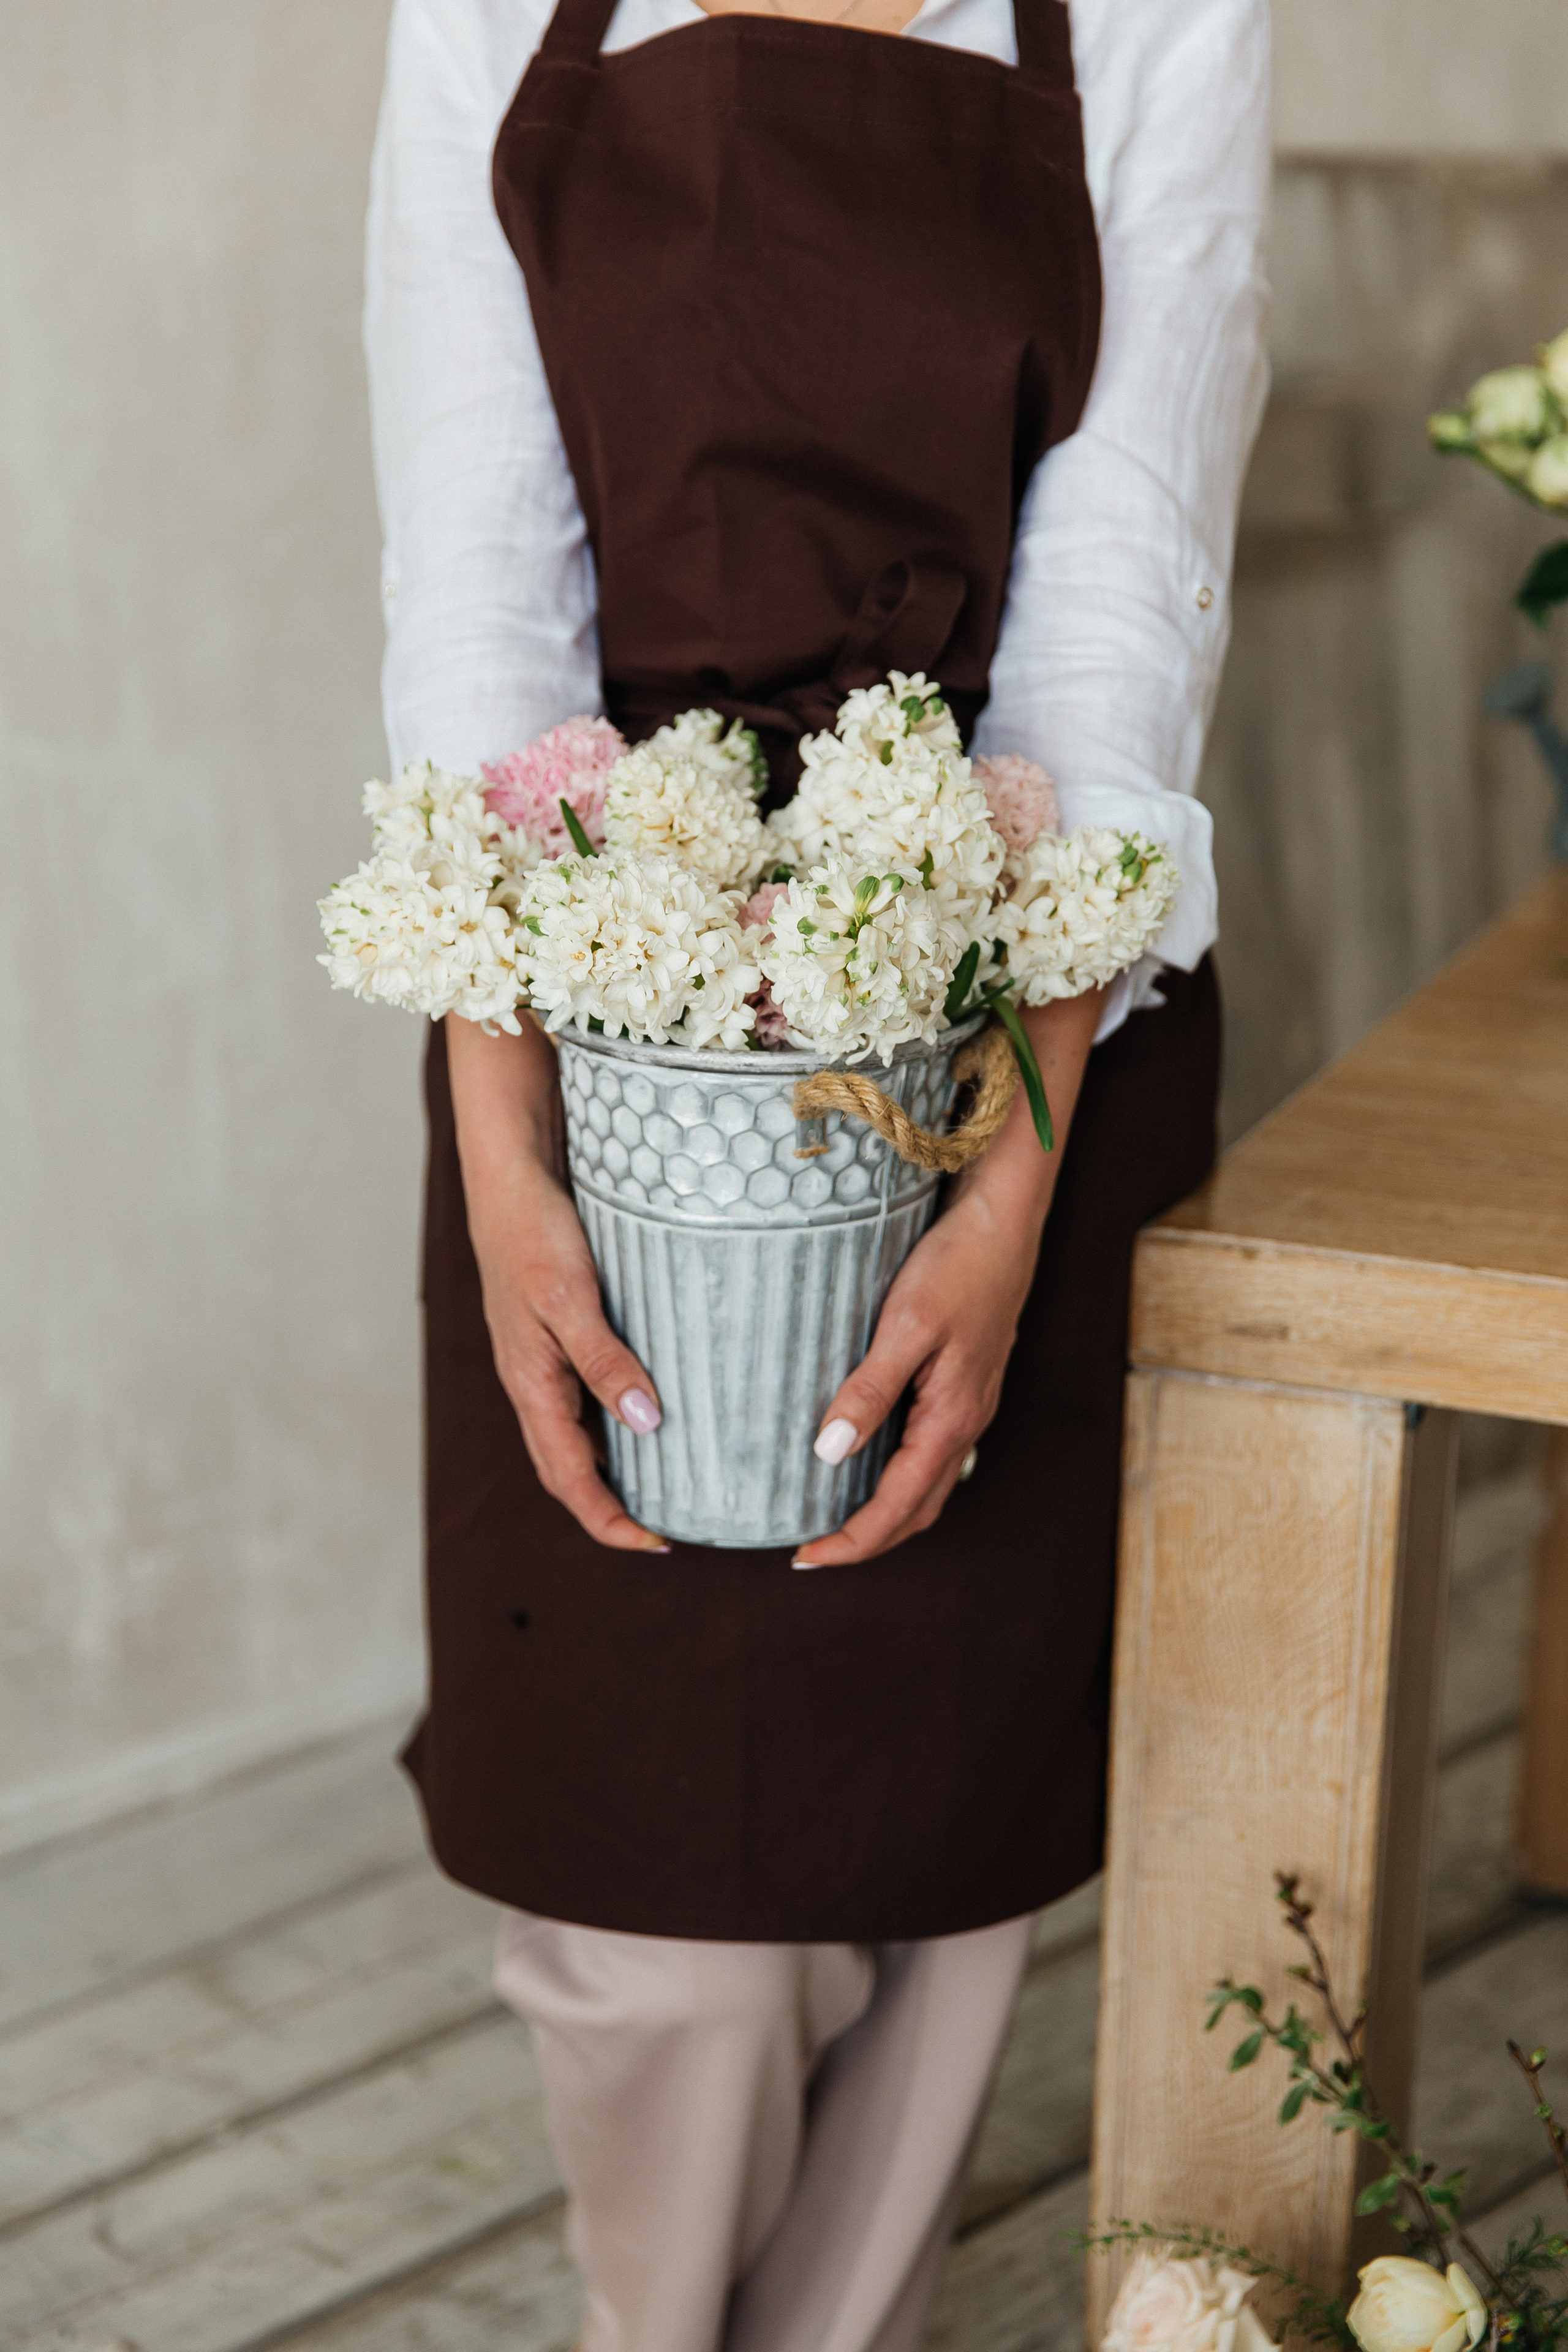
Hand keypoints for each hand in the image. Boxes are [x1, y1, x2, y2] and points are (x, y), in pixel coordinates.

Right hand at [446, 1014, 669, 1552]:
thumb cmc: (534, 1228)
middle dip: (612, 1505)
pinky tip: (653, 1408)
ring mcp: (542, 1354)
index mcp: (530, 1382)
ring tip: (671, 1481)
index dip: (608, 1519)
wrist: (510, 1166)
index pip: (568, 1476)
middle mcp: (534, 1378)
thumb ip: (604, 1360)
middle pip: (569, 1464)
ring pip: (576, 1431)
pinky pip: (583, 1391)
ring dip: (615, 1465)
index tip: (657, 1544)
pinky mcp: (556, 1327)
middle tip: (671, 1526)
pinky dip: (616, 1416)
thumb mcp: (571, 1295)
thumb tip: (644, 1425)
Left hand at [793, 990, 1104, 1567]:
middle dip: (867, 1539)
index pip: (898, 1506)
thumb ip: (869, 1391)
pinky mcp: (966, 1381)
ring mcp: (970, 1403)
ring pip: (928, 1481)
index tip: (804, 1557)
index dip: (852, 1541)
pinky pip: (932, 1449)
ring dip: (886, 1511)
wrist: (1005, 1219)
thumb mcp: (906, 1325)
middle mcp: (966, 1421)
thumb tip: (827, 1454)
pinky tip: (867, 1455)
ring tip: (834, 1516)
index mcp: (952, 1418)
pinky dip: (900, 1473)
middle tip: (810, 1550)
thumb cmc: (958, 1265)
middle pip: (917, 1508)